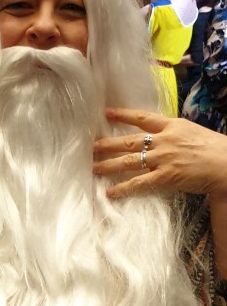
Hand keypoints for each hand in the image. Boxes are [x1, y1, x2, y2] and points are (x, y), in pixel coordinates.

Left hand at [92, 107, 226, 198]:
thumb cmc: (216, 149)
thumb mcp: (193, 133)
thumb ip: (175, 134)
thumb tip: (161, 137)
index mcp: (173, 126)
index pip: (142, 118)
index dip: (123, 115)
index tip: (107, 113)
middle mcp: (164, 140)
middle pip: (130, 141)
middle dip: (108, 144)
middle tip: (92, 146)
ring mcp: (163, 158)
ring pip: (129, 161)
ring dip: (108, 164)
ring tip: (93, 167)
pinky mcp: (165, 177)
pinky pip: (139, 183)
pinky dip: (123, 189)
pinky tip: (110, 192)